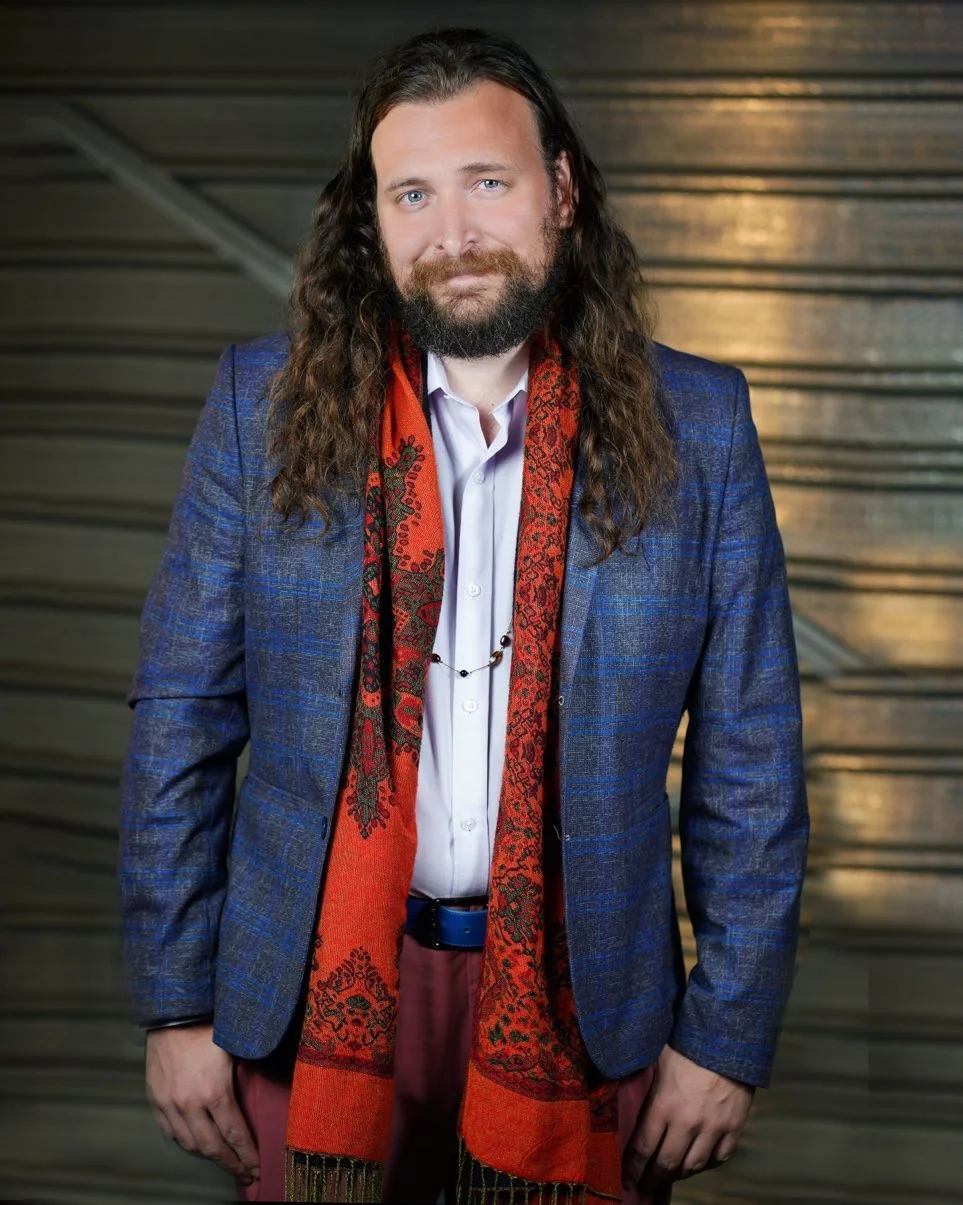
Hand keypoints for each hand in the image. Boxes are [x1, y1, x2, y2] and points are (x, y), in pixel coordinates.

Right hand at [146, 1023, 259, 1185]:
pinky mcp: (155, 1100)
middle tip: (244, 1173)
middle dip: (230, 1163)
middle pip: (212, 1146)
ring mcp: (169, 1104)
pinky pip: (169, 1131)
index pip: (234, 1134)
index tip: (257, 1168)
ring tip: (223, 1161)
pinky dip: (184, 1141)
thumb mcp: (234, 1050)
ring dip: (207, 1155)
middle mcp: (189, 1104)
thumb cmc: (209, 1026)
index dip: (246, 1154)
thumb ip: (243, 1077)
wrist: (173, 1012)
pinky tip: (195, 1144)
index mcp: (214, 1092)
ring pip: (189, 1143)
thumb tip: (259, 1094)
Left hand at [621, 1044, 753, 1191]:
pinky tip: (697, 1163)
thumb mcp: (657, 1056)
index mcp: (664, 1105)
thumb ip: (641, 1076)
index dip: (633, 1168)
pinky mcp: (735, 1126)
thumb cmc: (687, 1040)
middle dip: (652, 1178)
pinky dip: (707, 1164)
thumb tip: (616, 1077)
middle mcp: (688, 1122)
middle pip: (667, 1164)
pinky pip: (720, 1158)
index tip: (627, 1180)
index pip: (643, 1147)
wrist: (728, 1035)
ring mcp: (714, 1127)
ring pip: (694, 1166)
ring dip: (678, 1174)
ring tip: (668, 1175)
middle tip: (644, 1186)